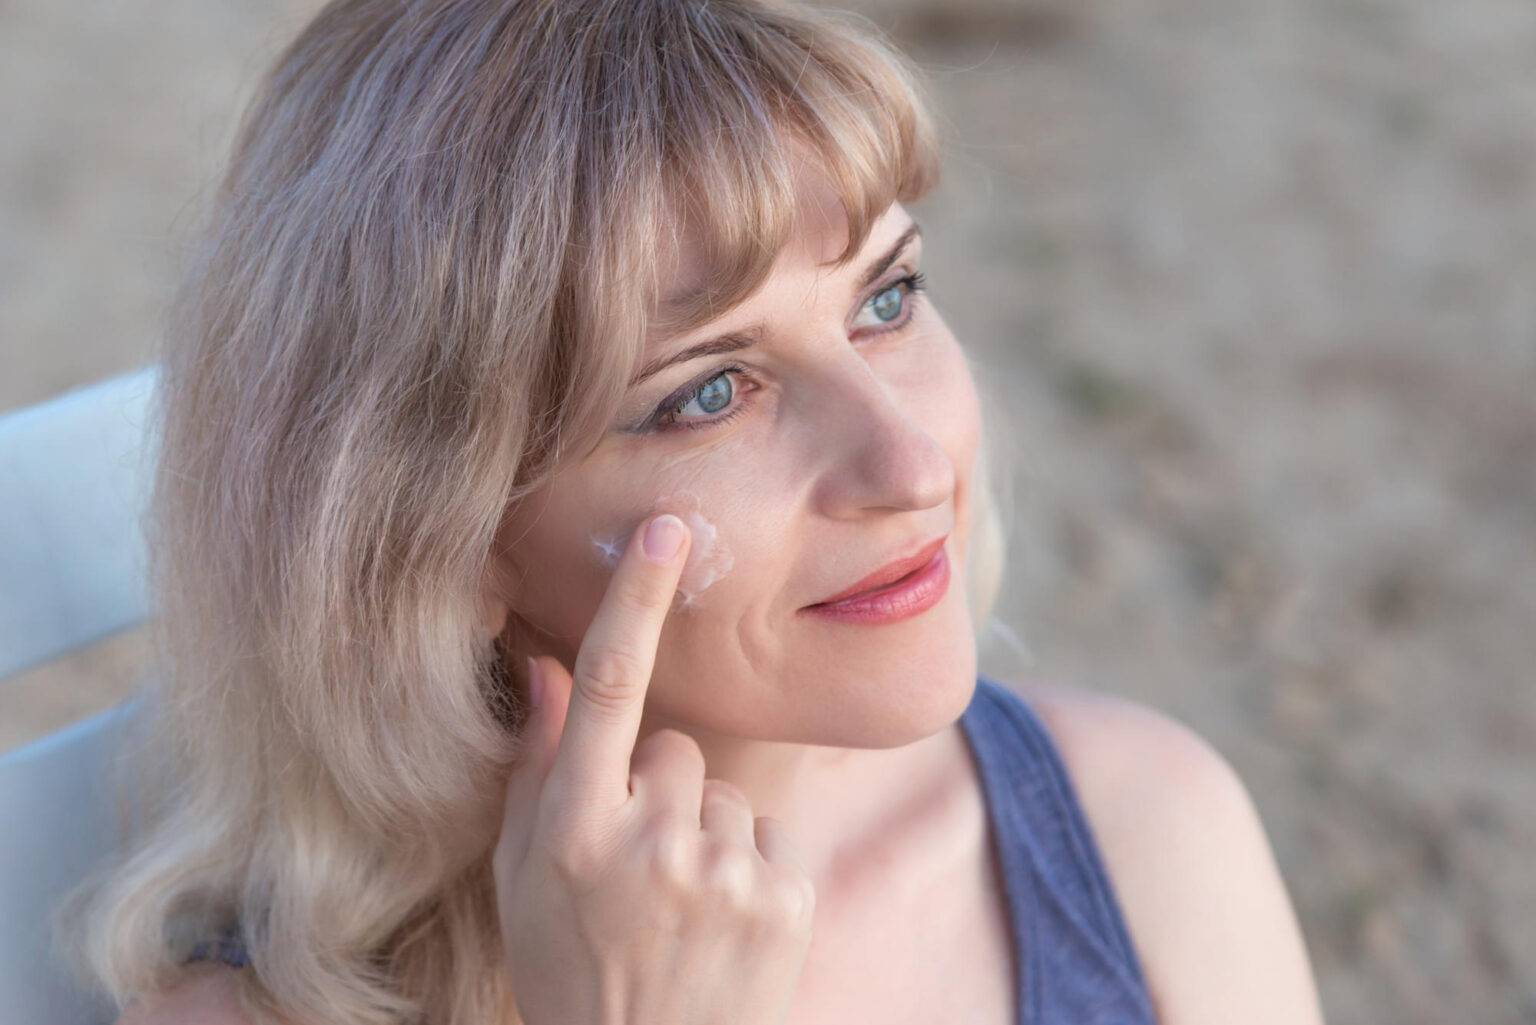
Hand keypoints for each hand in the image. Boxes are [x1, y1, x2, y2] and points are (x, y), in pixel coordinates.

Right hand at [493, 513, 815, 1024]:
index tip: (668, 530)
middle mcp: (651, 843)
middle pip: (672, 748)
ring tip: (680, 906)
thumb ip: (538, 770)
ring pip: (721, 791)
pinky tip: (722, 923)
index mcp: (574, 832)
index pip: (609, 689)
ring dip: (703, 831)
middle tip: (637, 867)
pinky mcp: (786, 896)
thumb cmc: (571, 969)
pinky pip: (768, 834)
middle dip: (655, 788)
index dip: (635, 601)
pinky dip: (748, 867)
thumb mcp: (524, 881)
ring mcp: (726, 871)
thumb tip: (549, 669)